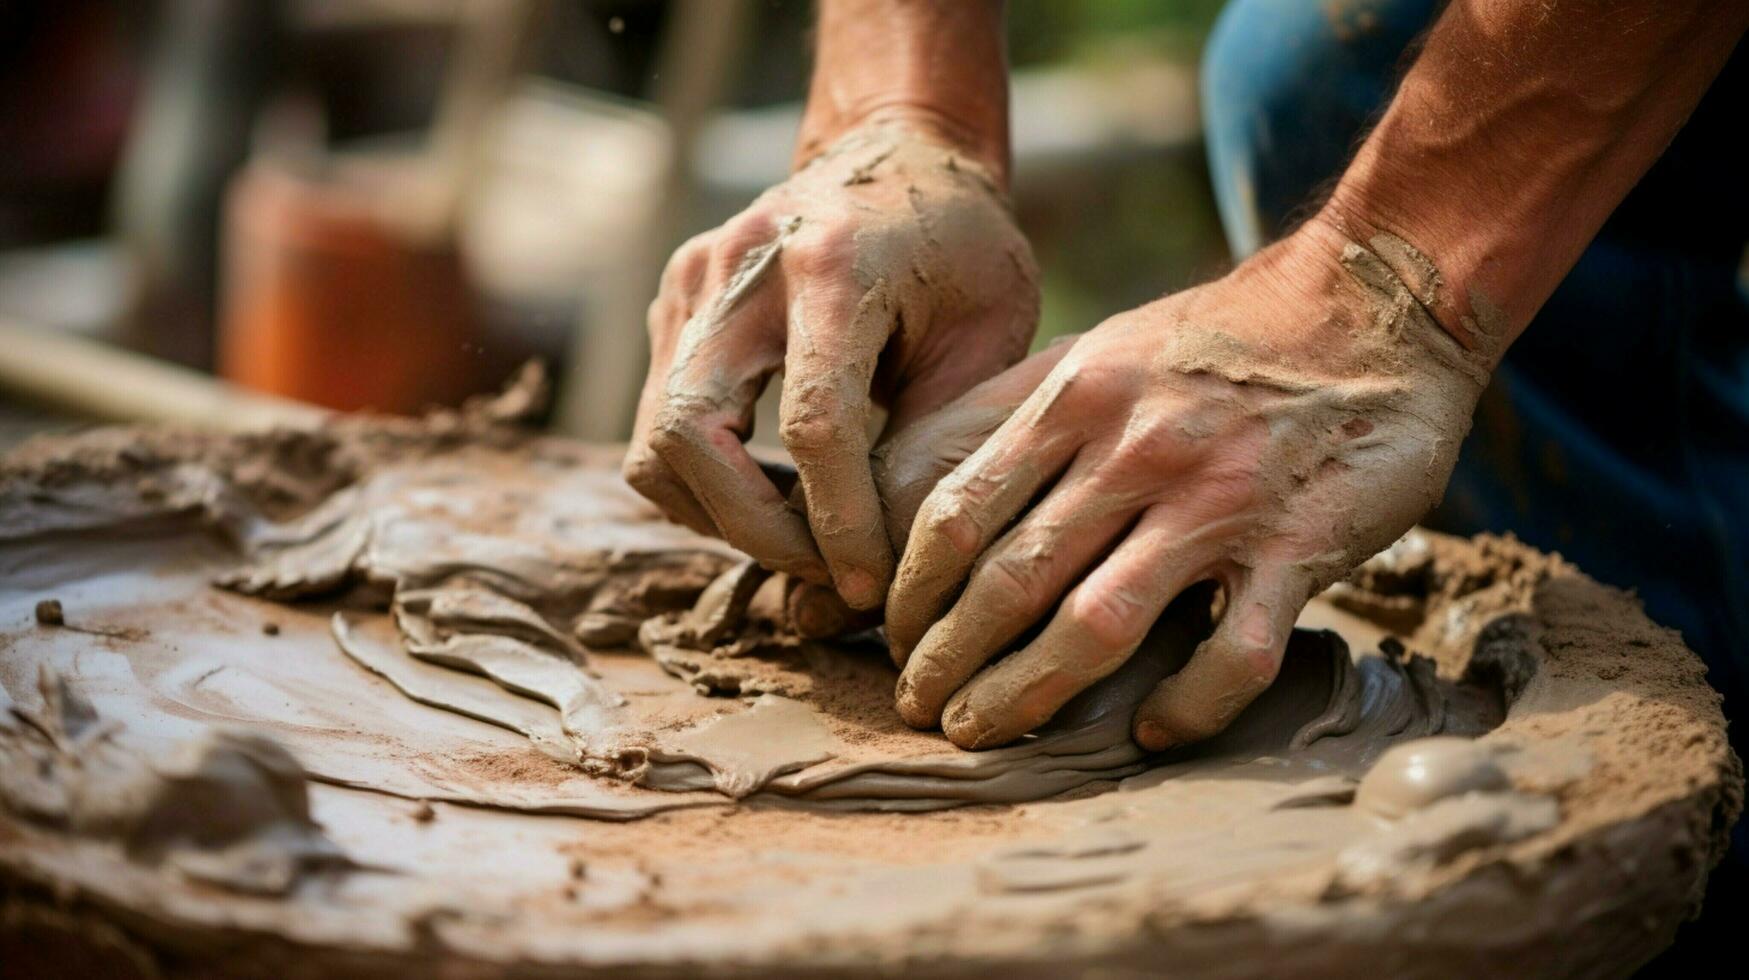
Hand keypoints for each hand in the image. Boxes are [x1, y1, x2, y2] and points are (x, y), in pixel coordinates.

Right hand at [624, 120, 1037, 610]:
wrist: (896, 151)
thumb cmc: (960, 247)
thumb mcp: (985, 335)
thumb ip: (934, 433)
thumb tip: (888, 554)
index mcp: (834, 267)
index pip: (812, 424)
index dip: (836, 522)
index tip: (868, 585)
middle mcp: (740, 268)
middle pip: (689, 436)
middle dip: (750, 530)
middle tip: (820, 574)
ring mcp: (690, 282)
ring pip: (654, 442)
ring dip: (717, 513)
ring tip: (799, 537)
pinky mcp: (671, 303)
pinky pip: (656, 422)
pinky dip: (703, 478)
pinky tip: (771, 492)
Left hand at [884, 220, 1496, 749]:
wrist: (1376, 300)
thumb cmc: (1223, 334)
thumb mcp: (1105, 345)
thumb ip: (1019, 407)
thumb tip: (918, 468)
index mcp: (1078, 398)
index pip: (959, 511)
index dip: (909, 587)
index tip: (890, 632)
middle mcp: (1136, 450)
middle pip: (1009, 578)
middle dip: (944, 656)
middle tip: (915, 704)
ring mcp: (1218, 502)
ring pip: (1096, 627)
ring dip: (1024, 693)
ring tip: (982, 732)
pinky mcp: (1299, 546)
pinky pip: (1231, 656)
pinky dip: (1185, 707)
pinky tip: (1151, 731)